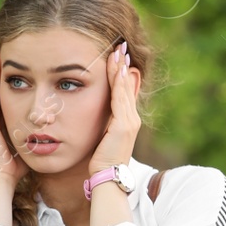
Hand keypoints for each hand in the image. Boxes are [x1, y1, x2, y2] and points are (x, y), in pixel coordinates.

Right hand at [0, 44, 28, 189]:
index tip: (22, 58)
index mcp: (7, 117)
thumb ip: (39, 130)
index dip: (15, 75)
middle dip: (3, 67)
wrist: (5, 176)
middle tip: (5, 47)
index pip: (11, 90)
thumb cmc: (20, 162)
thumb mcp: (31, 140)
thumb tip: (55, 123)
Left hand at [89, 41, 141, 170]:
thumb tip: (94, 117)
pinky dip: (118, 81)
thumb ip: (102, 127)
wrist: (107, 180)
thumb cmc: (100, 163)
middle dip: (123, 66)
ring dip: (121, 69)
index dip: (121, 74)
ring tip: (118, 51)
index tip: (118, 57)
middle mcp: (131, 120)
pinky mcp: (123, 126)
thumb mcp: (102, 140)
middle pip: (127, 86)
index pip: (124, 92)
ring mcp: (129, 122)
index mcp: (127, 122)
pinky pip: (120, 98)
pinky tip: (115, 68)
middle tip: (121, 46)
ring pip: (124, 89)